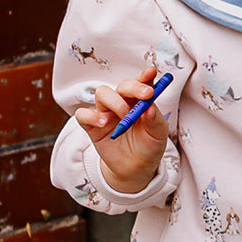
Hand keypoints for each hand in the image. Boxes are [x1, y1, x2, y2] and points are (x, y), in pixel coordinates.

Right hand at [74, 66, 168, 193]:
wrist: (136, 168)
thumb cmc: (148, 147)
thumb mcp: (158, 134)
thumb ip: (155, 120)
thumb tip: (149, 107)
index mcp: (140, 101)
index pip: (141, 83)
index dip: (145, 76)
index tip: (151, 73)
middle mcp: (122, 102)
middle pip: (122, 86)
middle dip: (134, 87)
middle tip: (146, 95)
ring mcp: (106, 113)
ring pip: (102, 93)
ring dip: (115, 102)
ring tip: (125, 117)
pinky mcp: (92, 126)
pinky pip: (83, 114)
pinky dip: (92, 116)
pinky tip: (104, 123)